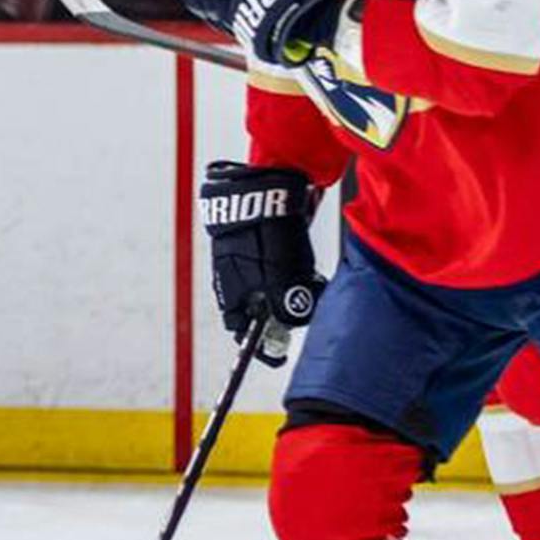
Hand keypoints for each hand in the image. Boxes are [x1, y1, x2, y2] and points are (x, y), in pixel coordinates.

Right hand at [198, 161, 320, 365]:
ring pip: (265, 284)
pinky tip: (304, 260)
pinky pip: (270, 262)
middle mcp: (231, 276)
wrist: (264, 186)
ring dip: (286, 288)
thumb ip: (287, 307)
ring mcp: (241, 255)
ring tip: (309, 283)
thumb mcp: (281, 279)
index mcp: (230, 292)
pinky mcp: (255, 237)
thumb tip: (294, 321)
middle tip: (301, 309)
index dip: (258, 343)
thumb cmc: (267, 234)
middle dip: (278, 312)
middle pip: (254, 307)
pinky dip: (287, 267)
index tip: (275, 353)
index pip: (241, 329)